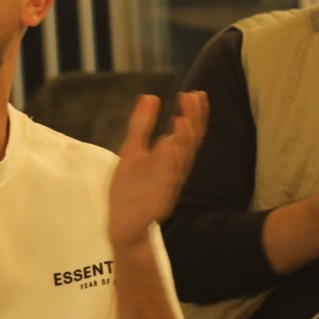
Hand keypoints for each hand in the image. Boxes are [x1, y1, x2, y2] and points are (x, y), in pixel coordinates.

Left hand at [109, 91, 208, 249]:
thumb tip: (151, 96)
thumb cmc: (130, 188)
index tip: (196, 93)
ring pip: (180, 161)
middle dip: (193, 121)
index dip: (195, 114)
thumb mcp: (132, 151)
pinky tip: (168, 146)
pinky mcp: (158, 200)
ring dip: (183, 140)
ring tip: (182, 118)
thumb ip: (142, 125)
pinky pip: (166, 181)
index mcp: (170, 158)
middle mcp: (174, 170)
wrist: (123, 224)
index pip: (189, 132)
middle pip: (189, 143)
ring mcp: (167, 185)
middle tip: (193, 97)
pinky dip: (168, 164)